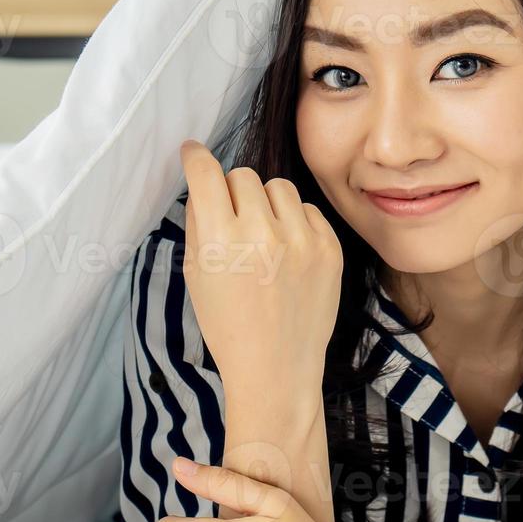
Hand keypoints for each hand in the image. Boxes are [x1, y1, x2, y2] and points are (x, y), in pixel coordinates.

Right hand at [178, 140, 341, 415]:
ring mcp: (300, 240)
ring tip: (263, 236)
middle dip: (233, 192)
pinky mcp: (329, 249)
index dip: (195, 158)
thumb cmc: (228, 324)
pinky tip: (287, 252)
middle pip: (243, 175)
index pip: (206, 173)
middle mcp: (261, 234)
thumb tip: (203, 180)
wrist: (275, 368)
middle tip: (233, 221)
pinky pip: (308, 209)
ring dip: (266, 203)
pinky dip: (295, 223)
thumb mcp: (196, 274)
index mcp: (220, 241)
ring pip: (278, 186)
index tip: (193, 153)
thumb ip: (199, 223)